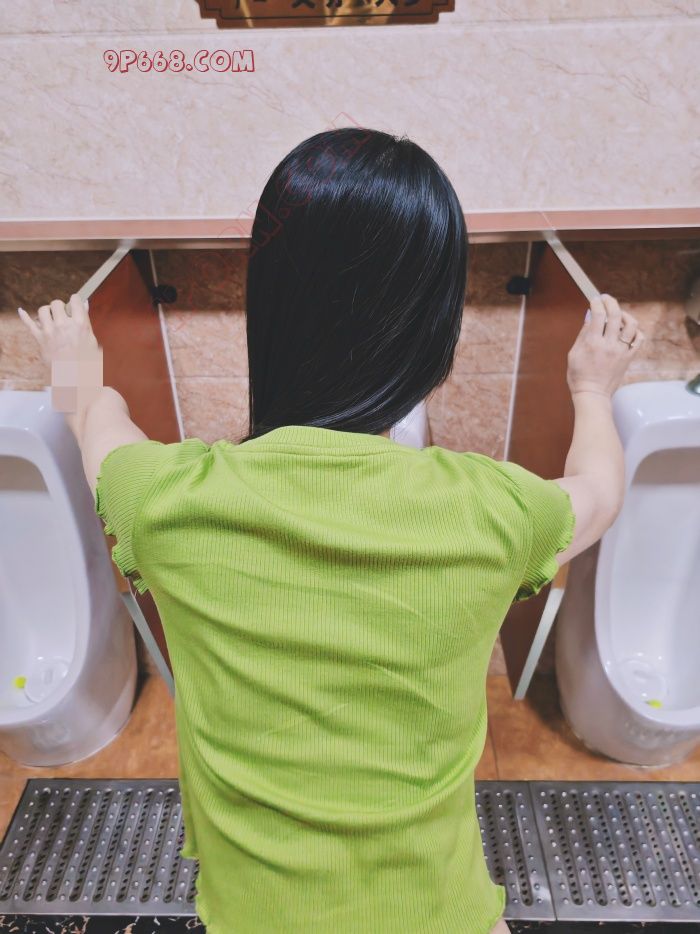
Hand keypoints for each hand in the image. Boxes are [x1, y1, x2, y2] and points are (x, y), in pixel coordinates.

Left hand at [18, 294, 102, 412]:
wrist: (75, 380)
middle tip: (62, 314)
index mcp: (80, 325)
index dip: (75, 300)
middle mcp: (63, 326)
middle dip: (59, 307)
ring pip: (43, 310)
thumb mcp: (92, 340)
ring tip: (50, 318)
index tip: (74, 303)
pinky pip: (29, 324)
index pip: (75, 300)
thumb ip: (86, 321)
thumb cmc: (86, 362)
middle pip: (56, 304)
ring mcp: (50, 332)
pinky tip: (21, 311)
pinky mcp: (40, 340)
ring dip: (46, 312)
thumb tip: (85, 304)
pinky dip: (24, 316)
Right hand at [566, 293, 644, 398]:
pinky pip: (639, 339)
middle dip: (610, 302)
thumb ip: (582, 334)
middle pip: (615, 315)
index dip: (596, 303)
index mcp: (592, 343)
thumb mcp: (574, 354)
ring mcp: (621, 351)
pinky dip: (636, 331)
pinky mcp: (629, 357)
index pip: (597, 314)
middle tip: (606, 298)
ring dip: (625, 315)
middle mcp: (609, 345)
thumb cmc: (579, 376)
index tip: (594, 299)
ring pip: (631, 325)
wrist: (593, 394)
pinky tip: (628, 329)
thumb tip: (588, 317)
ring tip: (618, 314)